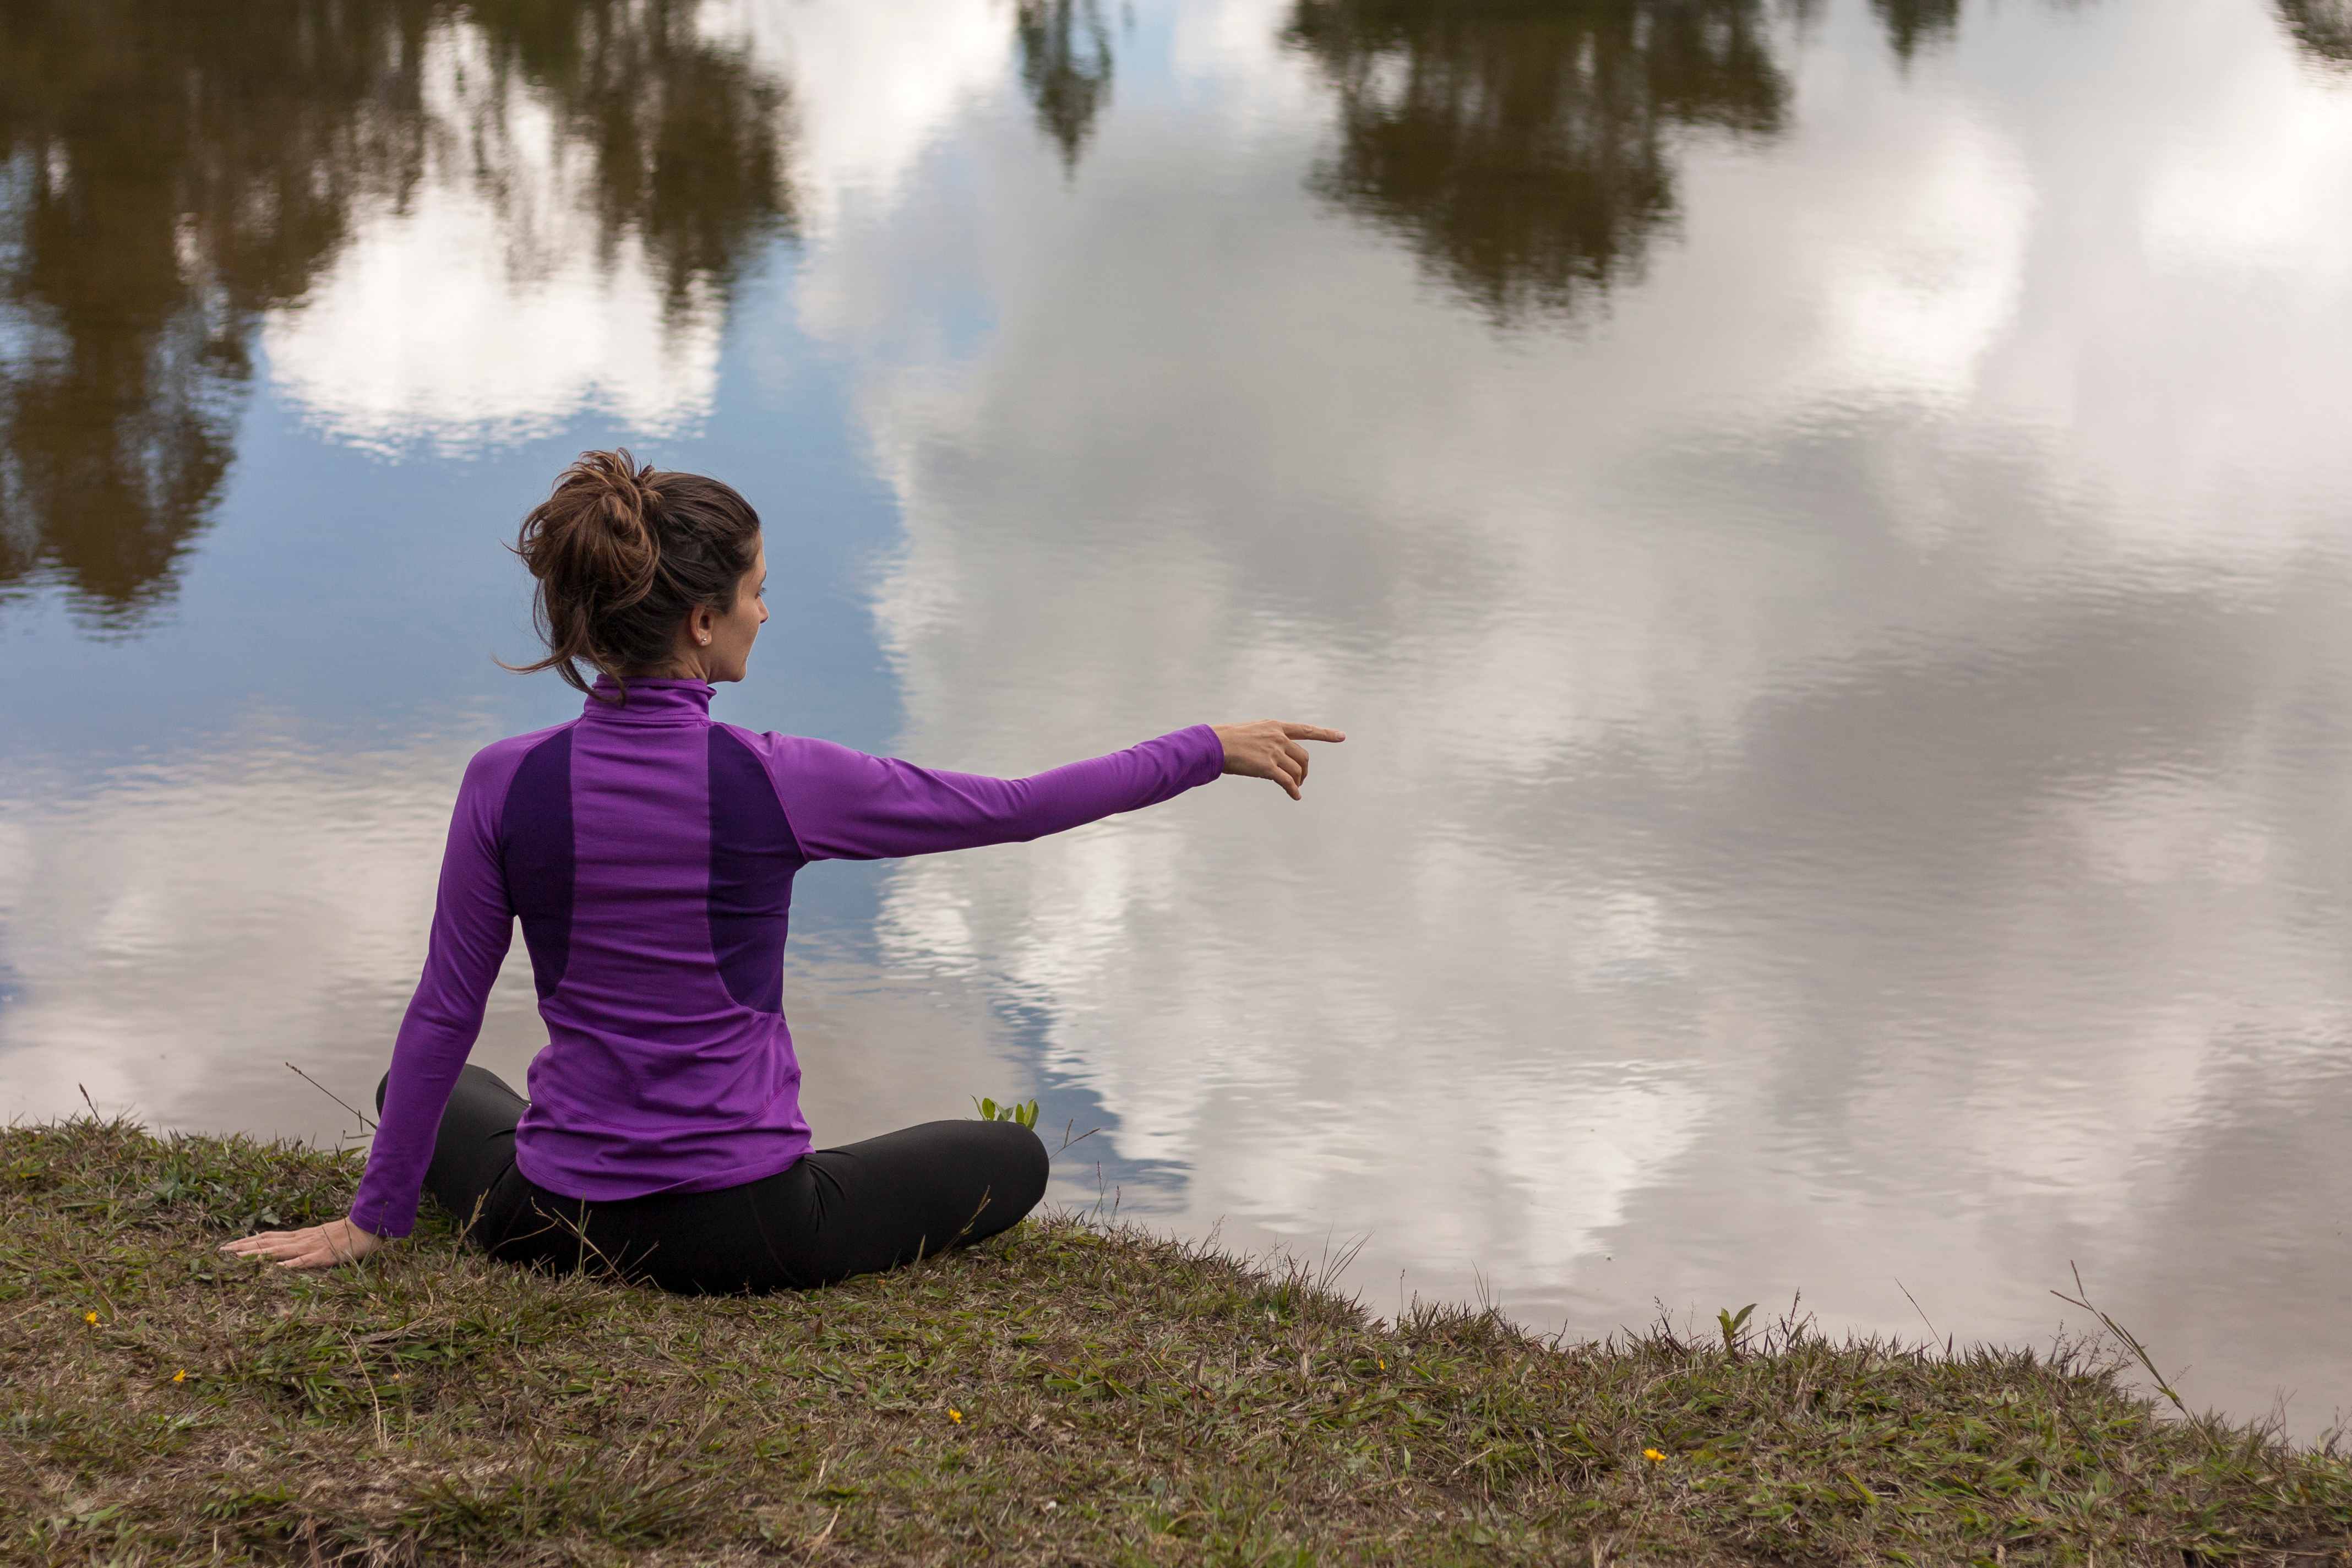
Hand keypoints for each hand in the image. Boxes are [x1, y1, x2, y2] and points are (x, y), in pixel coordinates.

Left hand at [220, 1216, 385, 1270]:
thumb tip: (286, 1253)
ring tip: (239, 1258)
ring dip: (259, 1254)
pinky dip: (293, 1264)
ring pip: (281, 1251)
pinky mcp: (326, 1255)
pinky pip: (307, 1260)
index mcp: (300, 1236)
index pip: (268, 1237)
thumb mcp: (321, 1237)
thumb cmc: (347, 1235)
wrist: (369, 1227)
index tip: (228, 1246)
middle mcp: (302, 1240)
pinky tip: (280, 1268)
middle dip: (244, 1247)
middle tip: (221, 1251)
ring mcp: (312, 1247)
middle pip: (268, 1243)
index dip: (247, 1242)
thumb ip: (304, 1243)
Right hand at [1212, 719, 1345, 799]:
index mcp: (1275, 726)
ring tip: (1294, 788)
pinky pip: (1287, 782)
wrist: (1214, 744)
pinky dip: (1293, 790)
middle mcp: (1278, 737)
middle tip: (1300, 779)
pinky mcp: (1267, 767)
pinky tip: (1295, 796)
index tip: (1342, 736)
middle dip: (1304, 770)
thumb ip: (1268, 740)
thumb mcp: (1252, 732)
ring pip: (1296, 770)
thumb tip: (1275, 756)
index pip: (1305, 730)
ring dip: (1298, 781)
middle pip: (1303, 756)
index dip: (1325, 734)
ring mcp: (1273, 751)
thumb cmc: (1227, 740)